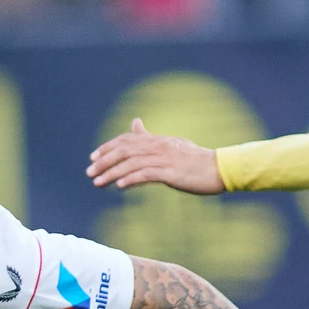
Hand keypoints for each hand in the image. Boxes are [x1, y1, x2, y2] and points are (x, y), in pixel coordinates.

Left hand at [87, 119, 225, 193]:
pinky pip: (147, 174)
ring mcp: (165, 159)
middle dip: (104, 161)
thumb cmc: (195, 160)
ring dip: (112, 173)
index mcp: (158, 140)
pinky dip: (131, 179)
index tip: (93, 158)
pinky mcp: (171, 173)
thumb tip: (135, 122)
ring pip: (131, 164)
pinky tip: (120, 186)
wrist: (218, 169)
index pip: (127, 140)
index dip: (108, 148)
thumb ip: (151, 137)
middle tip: (90, 172)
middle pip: (125, 150)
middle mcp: (158, 146)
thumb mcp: (172, 144)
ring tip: (98, 183)